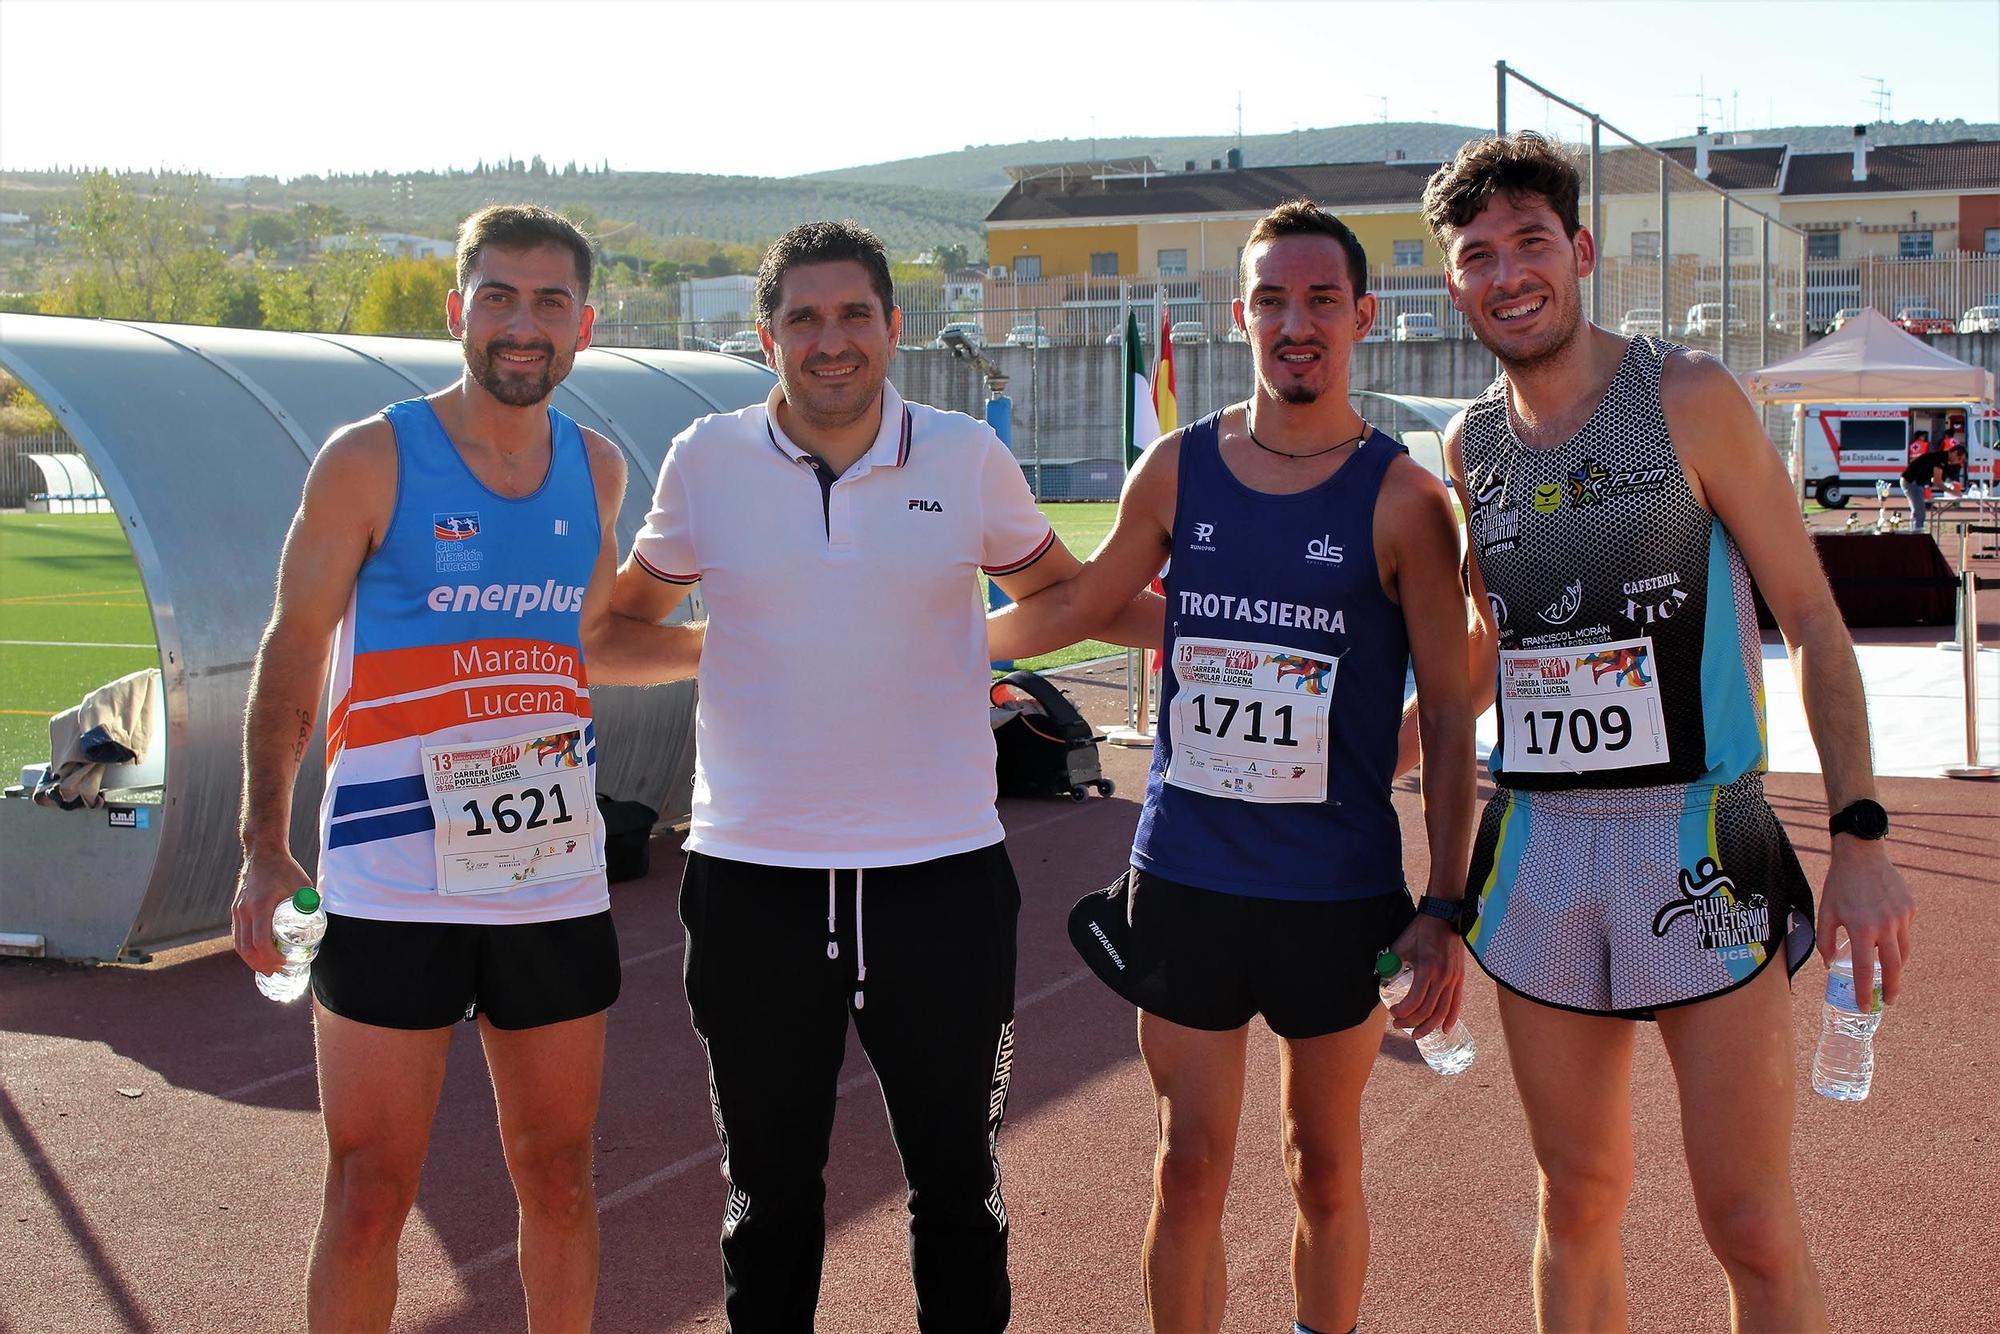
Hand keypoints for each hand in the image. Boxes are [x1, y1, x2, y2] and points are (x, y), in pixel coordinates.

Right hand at [232, 848, 310, 974]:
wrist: (264, 854)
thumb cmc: (286, 870)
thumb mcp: (303, 887)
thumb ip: (311, 906)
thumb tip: (323, 927)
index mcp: (261, 906)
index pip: (261, 941)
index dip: (271, 957)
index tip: (284, 963)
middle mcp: (244, 910)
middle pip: (246, 948)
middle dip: (260, 964)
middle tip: (276, 972)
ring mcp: (237, 910)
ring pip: (239, 943)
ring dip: (251, 959)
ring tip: (266, 968)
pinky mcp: (235, 909)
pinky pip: (237, 934)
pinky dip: (246, 948)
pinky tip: (257, 954)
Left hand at [1385, 912, 1465, 1039]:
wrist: (1443, 917)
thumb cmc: (1419, 931)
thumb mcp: (1401, 947)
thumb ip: (1392, 965)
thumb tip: (1382, 981)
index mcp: (1427, 969)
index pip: (1414, 1001)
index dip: (1402, 1012)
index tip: (1392, 1012)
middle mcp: (1443, 977)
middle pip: (1427, 1010)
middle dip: (1411, 1022)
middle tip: (1399, 1025)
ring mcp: (1454, 979)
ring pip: (1442, 1012)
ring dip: (1428, 1026)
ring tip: (1416, 1034)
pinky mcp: (1459, 978)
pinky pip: (1456, 1004)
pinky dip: (1450, 1019)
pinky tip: (1444, 1030)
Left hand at [1818, 837, 1914, 1003]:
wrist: (1861, 855)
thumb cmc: (1839, 885)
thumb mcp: (1825, 912)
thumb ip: (1826, 941)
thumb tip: (1831, 965)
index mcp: (1861, 928)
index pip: (1864, 969)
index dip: (1864, 990)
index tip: (1864, 1006)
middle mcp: (1885, 925)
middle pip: (1893, 967)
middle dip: (1891, 988)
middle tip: (1887, 1000)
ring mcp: (1901, 916)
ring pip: (1903, 951)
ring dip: (1896, 965)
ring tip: (1887, 973)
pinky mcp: (1910, 908)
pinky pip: (1905, 931)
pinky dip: (1896, 939)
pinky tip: (1886, 935)